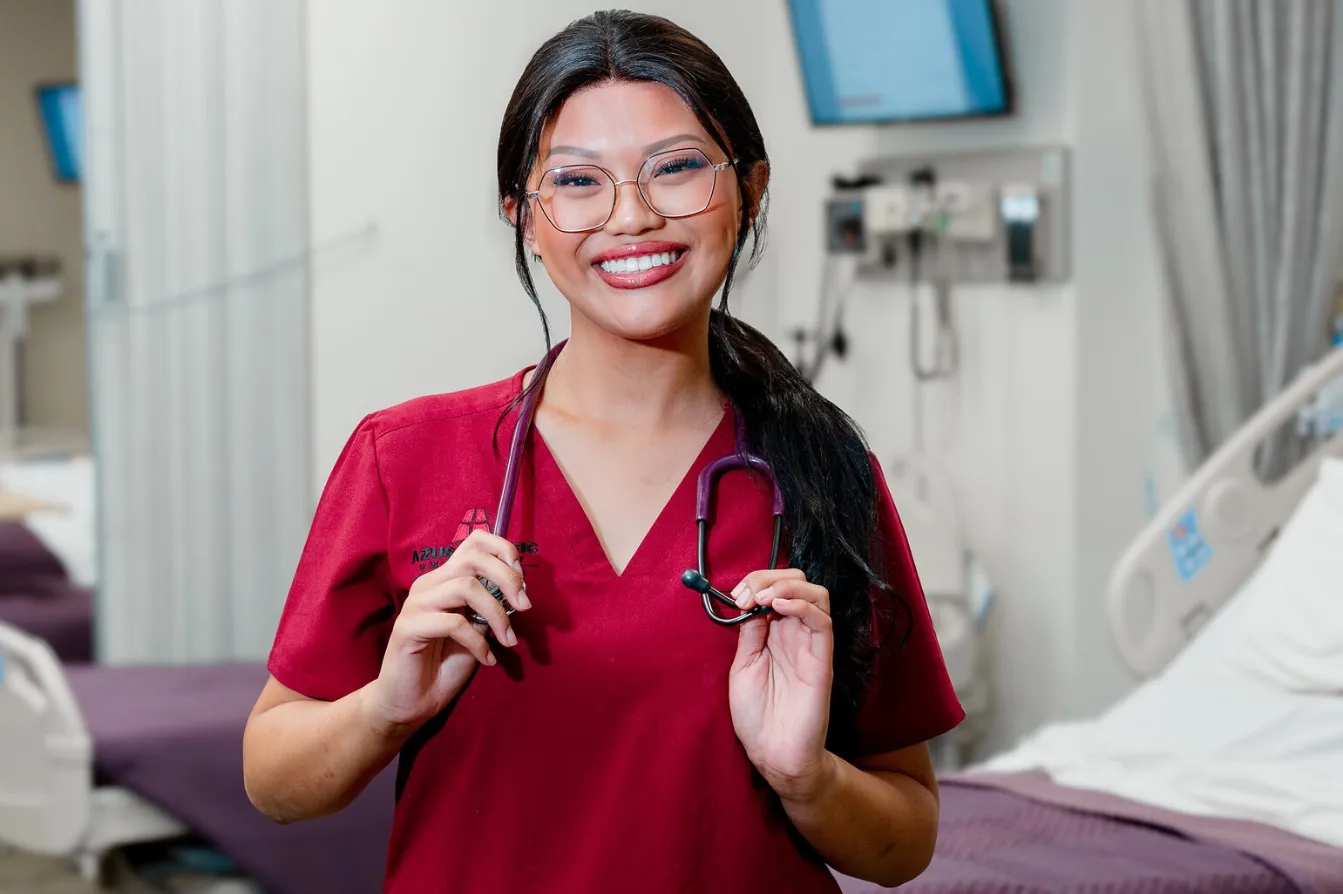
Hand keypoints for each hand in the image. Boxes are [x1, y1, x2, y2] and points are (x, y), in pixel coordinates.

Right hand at [362, 530, 529, 735]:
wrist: (412, 702)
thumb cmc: (445, 663)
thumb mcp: (478, 629)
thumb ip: (491, 606)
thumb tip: (518, 591)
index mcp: (446, 578)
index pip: (475, 542)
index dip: (504, 551)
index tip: (523, 581)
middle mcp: (429, 583)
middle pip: (473, 559)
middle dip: (507, 579)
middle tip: (525, 606)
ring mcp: (416, 603)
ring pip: (466, 588)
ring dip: (497, 615)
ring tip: (508, 641)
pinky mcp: (408, 627)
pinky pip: (453, 623)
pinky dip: (478, 643)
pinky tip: (487, 660)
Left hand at [727, 568, 834, 802]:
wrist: (772, 753)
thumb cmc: (757, 715)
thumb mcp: (743, 665)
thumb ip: (750, 633)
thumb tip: (749, 602)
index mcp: (774, 633)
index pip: (776, 588)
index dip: (756, 581)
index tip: (735, 594)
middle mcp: (795, 634)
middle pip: (798, 583)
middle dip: (770, 577)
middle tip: (745, 595)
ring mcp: (810, 645)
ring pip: (816, 595)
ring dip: (787, 586)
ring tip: (763, 599)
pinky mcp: (822, 660)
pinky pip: (822, 622)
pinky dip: (801, 606)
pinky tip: (779, 609)